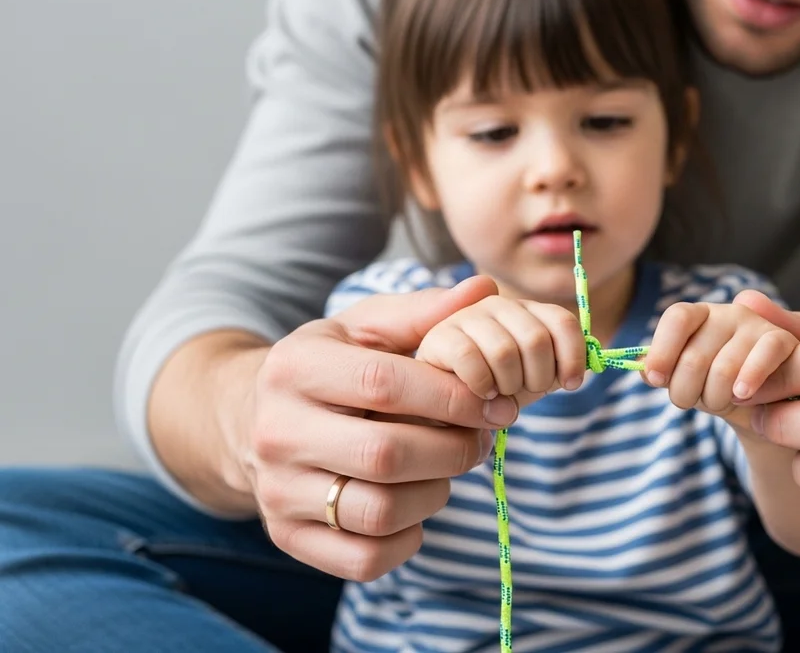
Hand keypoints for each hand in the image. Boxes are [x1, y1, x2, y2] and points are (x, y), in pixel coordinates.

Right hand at [233, 275, 522, 581]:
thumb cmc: (331, 368)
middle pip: (387, 455)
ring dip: (435, 495)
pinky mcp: (287, 536)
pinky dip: (407, 539)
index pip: (384, 385)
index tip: (499, 404)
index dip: (454, 398)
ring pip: (378, 512)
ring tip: (444, 470)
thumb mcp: (364, 328)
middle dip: (454, 450)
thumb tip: (484, 288)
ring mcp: (276, 491)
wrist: (252, 420)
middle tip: (478, 439)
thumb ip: (424, 312)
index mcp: (295, 366)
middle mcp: (276, 430)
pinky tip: (412, 507)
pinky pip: (364, 559)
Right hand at [415, 295, 586, 404]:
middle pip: (536, 340)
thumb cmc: (503, 384)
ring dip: (508, 385)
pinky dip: (482, 385)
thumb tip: (586, 367)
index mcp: (528, 310)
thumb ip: (564, 365)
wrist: (457, 399)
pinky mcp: (441, 336)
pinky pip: (472, 360)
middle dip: (537, 377)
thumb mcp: (539, 375)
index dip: (572, 355)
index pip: (563, 323)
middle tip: (525, 390)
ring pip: (505, 352)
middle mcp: (499, 304)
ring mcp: (468, 316)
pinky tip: (482, 391)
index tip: (571, 383)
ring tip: (501, 392)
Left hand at [641, 298, 799, 428]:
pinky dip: (748, 382)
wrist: (762, 403)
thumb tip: (642, 368)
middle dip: (686, 392)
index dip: (663, 351)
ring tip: (721, 402)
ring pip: (724, 370)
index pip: (677, 318)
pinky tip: (741, 395)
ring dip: (716, 399)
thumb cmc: (715, 385)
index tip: (655, 380)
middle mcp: (728, 313)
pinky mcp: (782, 341)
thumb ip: (660, 371)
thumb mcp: (683, 378)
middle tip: (693, 401)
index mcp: (698, 315)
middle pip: (694, 356)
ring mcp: (757, 326)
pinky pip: (762, 359)